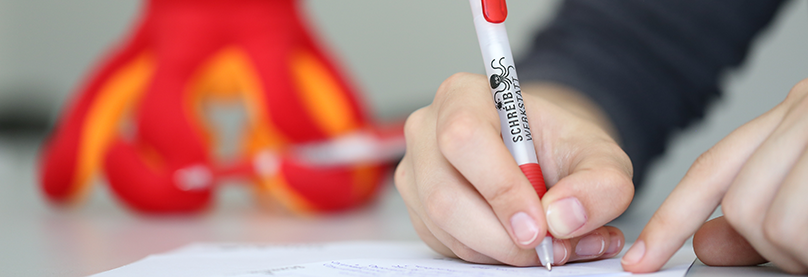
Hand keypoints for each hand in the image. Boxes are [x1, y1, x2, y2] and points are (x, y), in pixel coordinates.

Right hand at [395, 73, 633, 265]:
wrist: (542, 157)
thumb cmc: (559, 147)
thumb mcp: (599, 155)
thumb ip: (599, 183)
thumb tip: (563, 218)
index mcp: (463, 95)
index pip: (464, 138)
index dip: (500, 188)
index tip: (539, 226)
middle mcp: (428, 129)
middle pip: (444, 195)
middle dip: (500, 235)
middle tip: (547, 248)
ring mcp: (415, 171)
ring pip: (443, 226)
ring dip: (499, 250)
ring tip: (548, 246)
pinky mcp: (417, 208)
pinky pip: (445, 244)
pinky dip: (488, 255)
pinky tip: (520, 243)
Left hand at [622, 79, 807, 273]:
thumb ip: (753, 216)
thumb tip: (704, 246)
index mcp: (789, 118)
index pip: (709, 170)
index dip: (670, 222)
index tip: (639, 260)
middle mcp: (801, 110)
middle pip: (738, 202)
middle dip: (765, 243)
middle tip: (800, 252)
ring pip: (766, 221)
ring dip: (794, 251)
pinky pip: (796, 226)